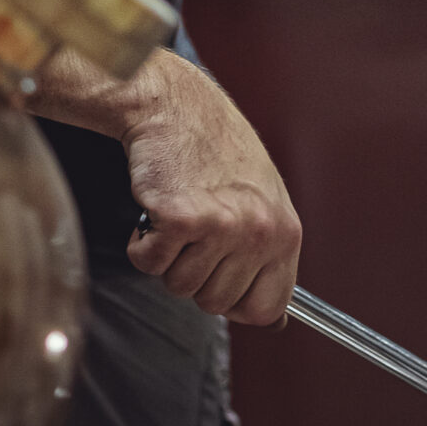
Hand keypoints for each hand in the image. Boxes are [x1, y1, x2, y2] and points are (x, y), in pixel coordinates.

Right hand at [121, 49, 300, 324]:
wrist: (176, 105)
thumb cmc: (216, 147)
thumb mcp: (263, 199)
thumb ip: (269, 254)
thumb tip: (276, 320)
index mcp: (285, 232)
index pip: (267, 309)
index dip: (236, 302)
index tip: (219, 281)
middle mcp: (258, 232)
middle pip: (216, 304)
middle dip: (195, 273)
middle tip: (194, 230)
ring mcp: (221, 226)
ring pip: (180, 286)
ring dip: (168, 257)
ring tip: (177, 214)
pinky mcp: (179, 218)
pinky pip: (150, 264)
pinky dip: (142, 243)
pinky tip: (156, 209)